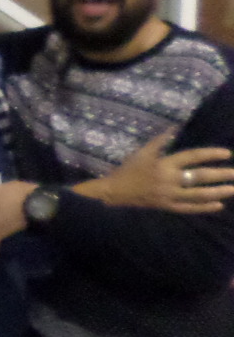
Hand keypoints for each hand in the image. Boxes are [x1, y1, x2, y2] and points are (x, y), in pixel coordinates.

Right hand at [76, 132, 233, 212]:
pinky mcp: (167, 206)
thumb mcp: (142, 152)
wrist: (114, 192)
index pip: (192, 157)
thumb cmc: (128, 169)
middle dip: (220, 175)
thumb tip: (174, 127)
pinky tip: (218, 205)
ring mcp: (169, 195)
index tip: (226, 154)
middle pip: (199, 176)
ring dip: (217, 192)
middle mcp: (169, 180)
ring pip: (197, 194)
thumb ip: (159, 140)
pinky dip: (204, 207)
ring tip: (233, 189)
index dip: (210, 154)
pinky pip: (188, 208)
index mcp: (164, 164)